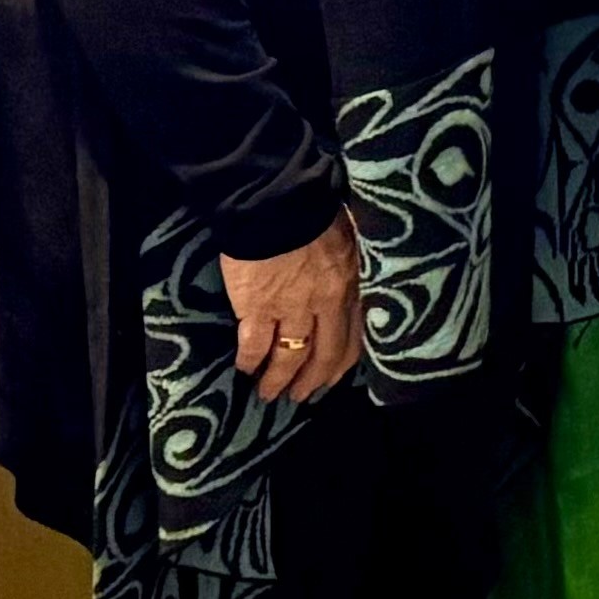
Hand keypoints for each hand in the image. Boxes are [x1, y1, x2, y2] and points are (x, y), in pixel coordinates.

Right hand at [219, 213, 362, 403]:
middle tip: (301, 397)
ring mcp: (291, 309)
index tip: (333, 379)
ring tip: (269, 394)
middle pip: (324, 355)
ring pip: (289, 356)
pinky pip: (254, 344)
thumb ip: (352, 267)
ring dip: (278, 379)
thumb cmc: (314, 210)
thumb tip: (353, 283)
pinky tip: (244, 369)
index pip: (354, 337)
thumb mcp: (350, 238)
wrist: (276, 201)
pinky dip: (249, 360)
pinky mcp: (256, 308)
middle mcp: (326, 304)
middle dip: (312, 381)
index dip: (342, 363)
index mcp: (352, 285)